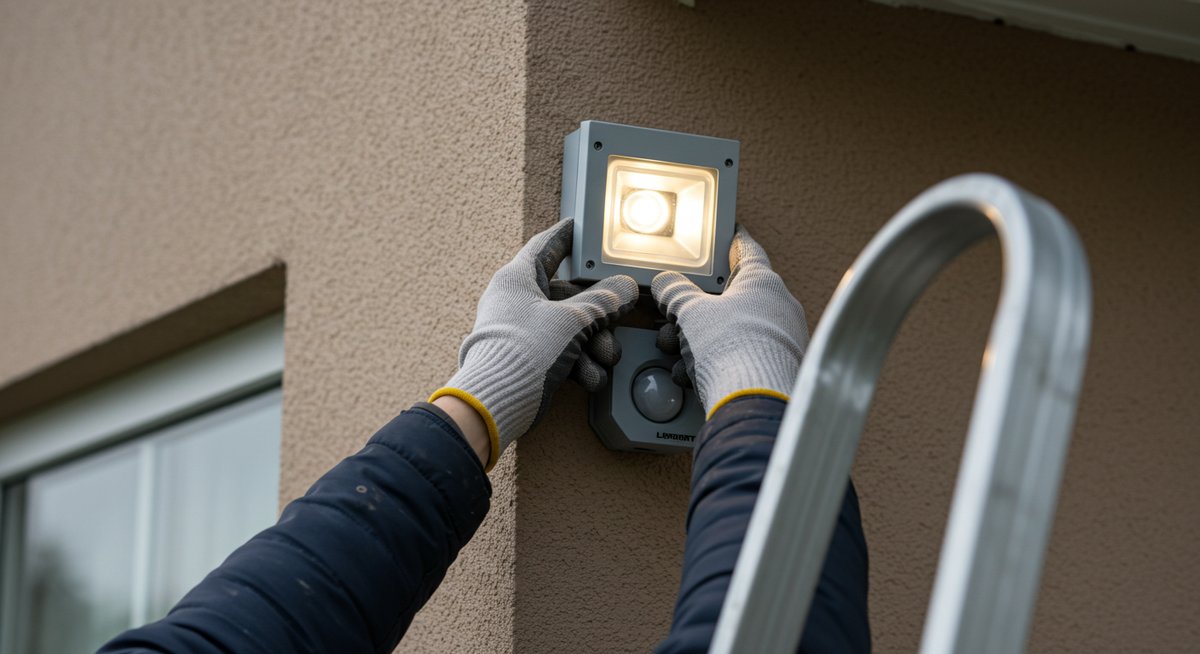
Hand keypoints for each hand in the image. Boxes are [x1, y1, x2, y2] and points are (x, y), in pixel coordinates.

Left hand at [431, 220, 638, 470]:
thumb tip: (626, 287)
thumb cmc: (522, 352)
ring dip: (594, 343)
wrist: (494, 403)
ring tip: (605, 358)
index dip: (567, 236)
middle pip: (569, 294)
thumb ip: (603, 301)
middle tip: (619, 317)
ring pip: (571, 327)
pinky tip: (591, 377)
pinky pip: (562, 352)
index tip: (583, 227)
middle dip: (598, 312)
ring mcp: (523, 331)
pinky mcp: (529, 359)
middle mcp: (518, 301)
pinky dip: (580, 363)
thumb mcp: (572, 320)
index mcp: (518, 278)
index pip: (546, 246)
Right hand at [652, 226, 808, 416]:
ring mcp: (783, 339)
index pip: (747, 250)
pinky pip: (743, 356)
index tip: (730, 235)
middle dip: (700, 310)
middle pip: (734, 298)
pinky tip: (695, 375)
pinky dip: (718, 362)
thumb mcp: (691, 311)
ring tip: (680, 354)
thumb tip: (666, 284)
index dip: (733, 241)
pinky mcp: (780, 368)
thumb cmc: (733, 348)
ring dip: (703, 340)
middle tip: (678, 317)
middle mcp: (781, 307)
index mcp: (764, 281)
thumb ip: (675, 292)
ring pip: (735, 331)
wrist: (755, 402)